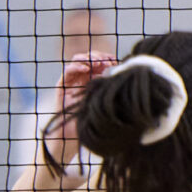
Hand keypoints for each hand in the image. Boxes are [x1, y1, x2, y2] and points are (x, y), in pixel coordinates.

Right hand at [43, 51, 115, 167]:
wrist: (75, 134)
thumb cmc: (95, 119)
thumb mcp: (108, 100)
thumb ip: (114, 88)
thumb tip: (129, 75)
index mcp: (95, 78)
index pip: (101, 61)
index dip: (108, 58)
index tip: (115, 61)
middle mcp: (84, 78)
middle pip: (91, 58)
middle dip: (99, 56)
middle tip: (106, 61)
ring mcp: (73, 80)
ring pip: (79, 60)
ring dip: (89, 59)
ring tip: (97, 63)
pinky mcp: (62, 86)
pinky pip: (68, 70)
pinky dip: (76, 66)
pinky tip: (86, 68)